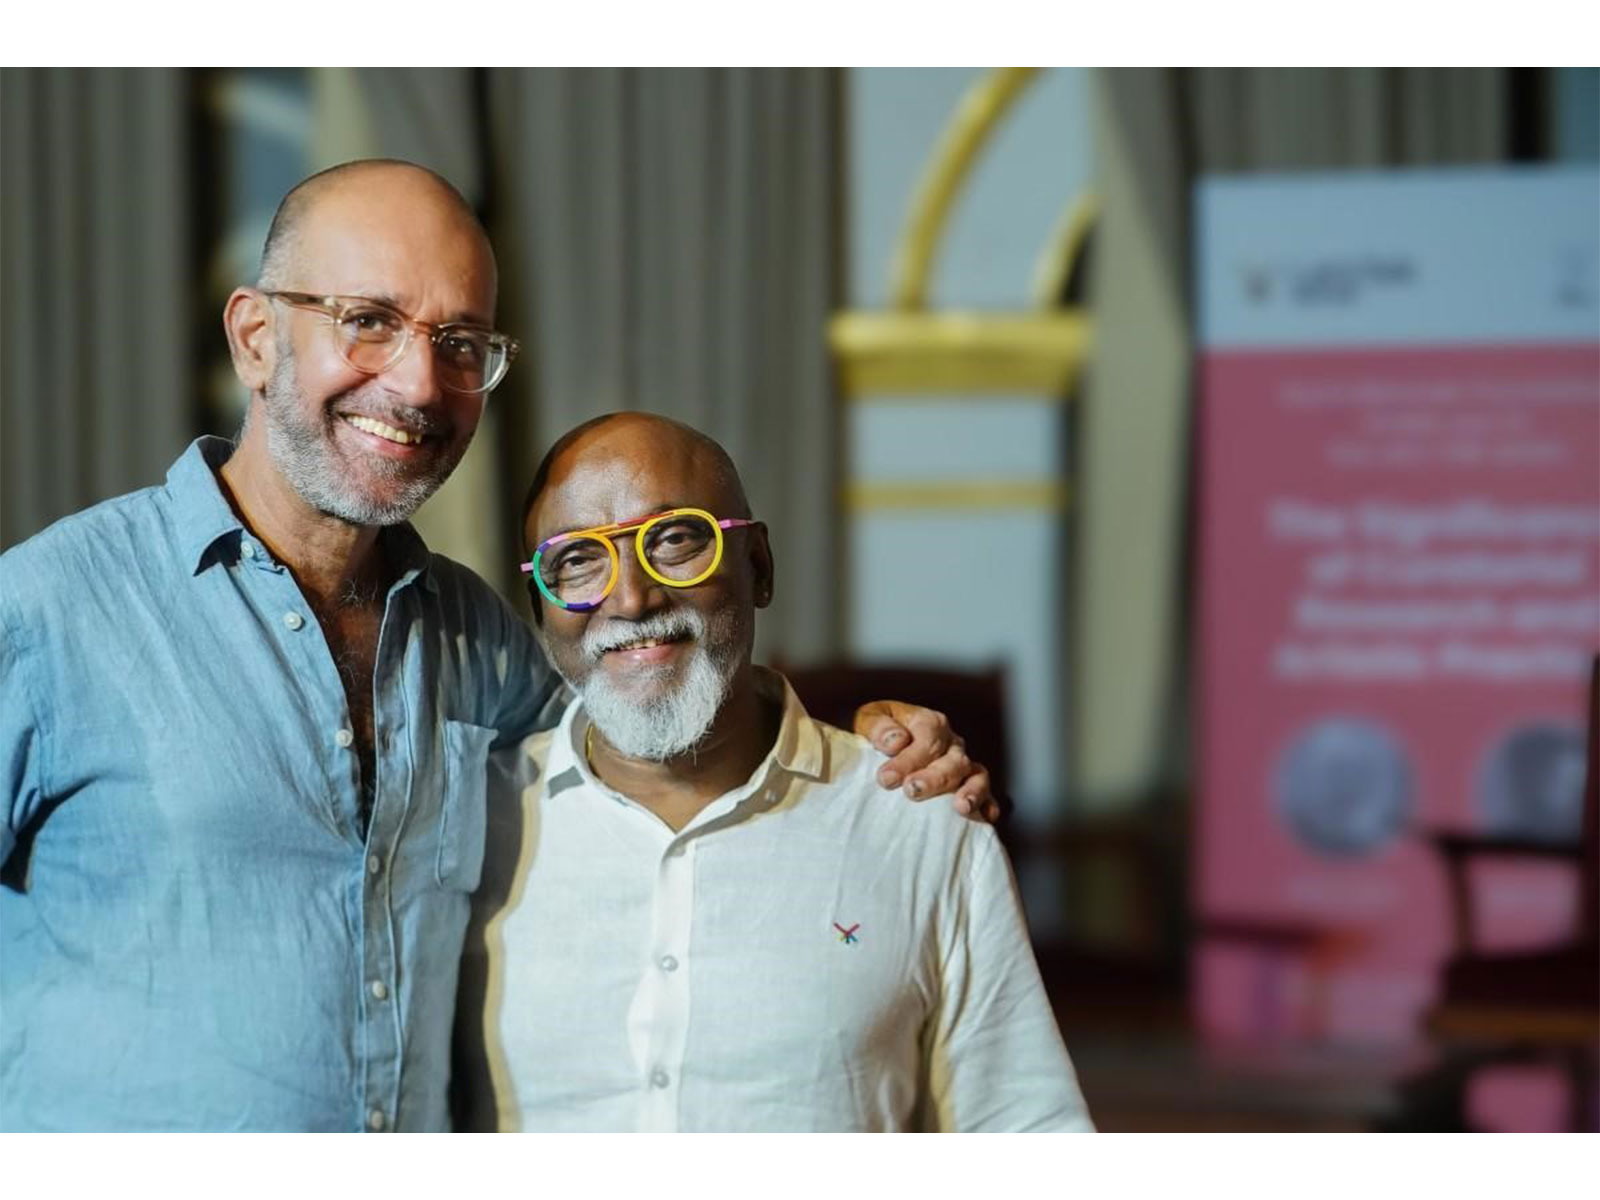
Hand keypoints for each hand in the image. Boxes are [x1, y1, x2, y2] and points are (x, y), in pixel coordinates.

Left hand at [852, 700, 999, 823]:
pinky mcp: (967, 785)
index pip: (927, 739)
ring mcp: (962, 765)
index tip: (887, 778)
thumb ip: (878, 727)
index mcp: (929, 723)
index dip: (908, 760)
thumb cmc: (875, 733)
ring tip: (961, 807)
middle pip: (952, 760)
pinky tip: (985, 817)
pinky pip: (986, 794)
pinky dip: (987, 804)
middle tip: (912, 790)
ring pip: (976, 775)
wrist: (876, 746)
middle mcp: (951, 743)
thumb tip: (895, 741)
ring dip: (971, 791)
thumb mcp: (867, 719)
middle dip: (934, 778)